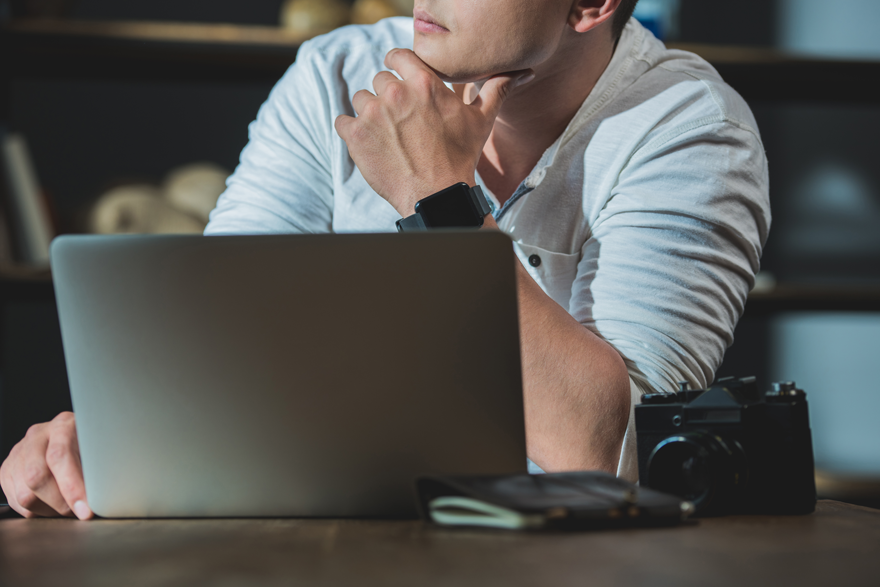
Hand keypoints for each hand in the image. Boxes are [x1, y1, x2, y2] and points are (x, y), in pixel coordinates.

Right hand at [0, 412, 92, 519]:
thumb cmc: (89, 445)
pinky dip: (37, 510)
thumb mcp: (98, 448)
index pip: (60, 456)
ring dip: (49, 509)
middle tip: (79, 511)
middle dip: (60, 503)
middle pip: (36, 477)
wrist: (68, 435)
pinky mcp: (7, 470)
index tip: (86, 510)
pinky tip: (52, 503)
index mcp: (63, 425)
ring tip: (67, 506)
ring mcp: (19, 452)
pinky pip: (16, 502)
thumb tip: (101, 497)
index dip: (72, 487)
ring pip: (25, 495)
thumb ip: (97, 468)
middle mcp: (37, 436)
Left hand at [335, 48, 531, 215]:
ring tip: (386, 135)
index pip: (397, 56)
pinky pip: (342, 121)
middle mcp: (396, 92)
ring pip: (361, 99)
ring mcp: (373, 113)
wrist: (436, 195)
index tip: (397, 79)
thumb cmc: (460, 158)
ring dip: (369, 113)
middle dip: (387, 97)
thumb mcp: (481, 121)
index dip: (396, 66)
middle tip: (399, 120)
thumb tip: (518, 73)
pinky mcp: (356, 135)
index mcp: (424, 83)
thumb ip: (495, 91)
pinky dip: (351, 131)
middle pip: (379, 80)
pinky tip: (368, 144)